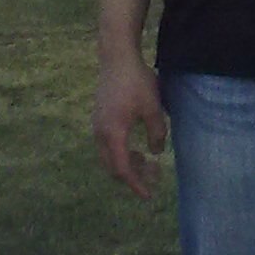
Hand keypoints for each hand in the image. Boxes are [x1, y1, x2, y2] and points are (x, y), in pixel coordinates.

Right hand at [92, 53, 167, 199]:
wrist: (117, 58)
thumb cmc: (137, 81)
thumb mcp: (153, 108)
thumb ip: (157, 133)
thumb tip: (156, 153)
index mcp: (113, 134)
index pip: (122, 170)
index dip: (135, 185)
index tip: (147, 195)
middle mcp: (100, 134)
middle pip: (113, 167)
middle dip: (133, 176)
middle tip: (154, 175)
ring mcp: (97, 127)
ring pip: (108, 157)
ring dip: (127, 164)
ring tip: (147, 163)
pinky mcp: (99, 120)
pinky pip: (107, 146)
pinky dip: (121, 153)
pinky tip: (136, 147)